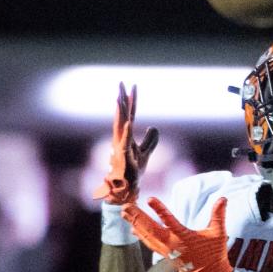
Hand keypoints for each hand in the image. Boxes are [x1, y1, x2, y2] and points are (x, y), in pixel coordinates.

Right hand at [92, 83, 159, 204]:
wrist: (126, 188)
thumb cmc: (132, 171)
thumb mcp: (145, 153)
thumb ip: (150, 141)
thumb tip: (154, 127)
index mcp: (126, 136)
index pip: (130, 114)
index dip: (132, 101)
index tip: (133, 86)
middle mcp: (121, 139)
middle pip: (122, 115)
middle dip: (121, 99)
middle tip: (120, 83)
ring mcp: (120, 147)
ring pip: (120, 125)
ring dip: (120, 111)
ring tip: (119, 97)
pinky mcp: (123, 157)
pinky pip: (125, 142)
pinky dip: (127, 132)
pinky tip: (129, 122)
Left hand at [123, 196, 232, 271]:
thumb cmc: (214, 253)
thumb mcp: (219, 234)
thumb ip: (218, 215)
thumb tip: (223, 198)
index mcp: (185, 238)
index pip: (170, 221)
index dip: (160, 210)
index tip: (150, 199)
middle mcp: (172, 244)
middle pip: (151, 229)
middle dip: (137, 217)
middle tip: (126, 206)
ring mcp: (167, 250)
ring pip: (147, 236)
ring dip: (135, 223)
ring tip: (125, 213)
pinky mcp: (166, 254)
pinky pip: (150, 243)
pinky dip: (141, 235)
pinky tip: (133, 228)